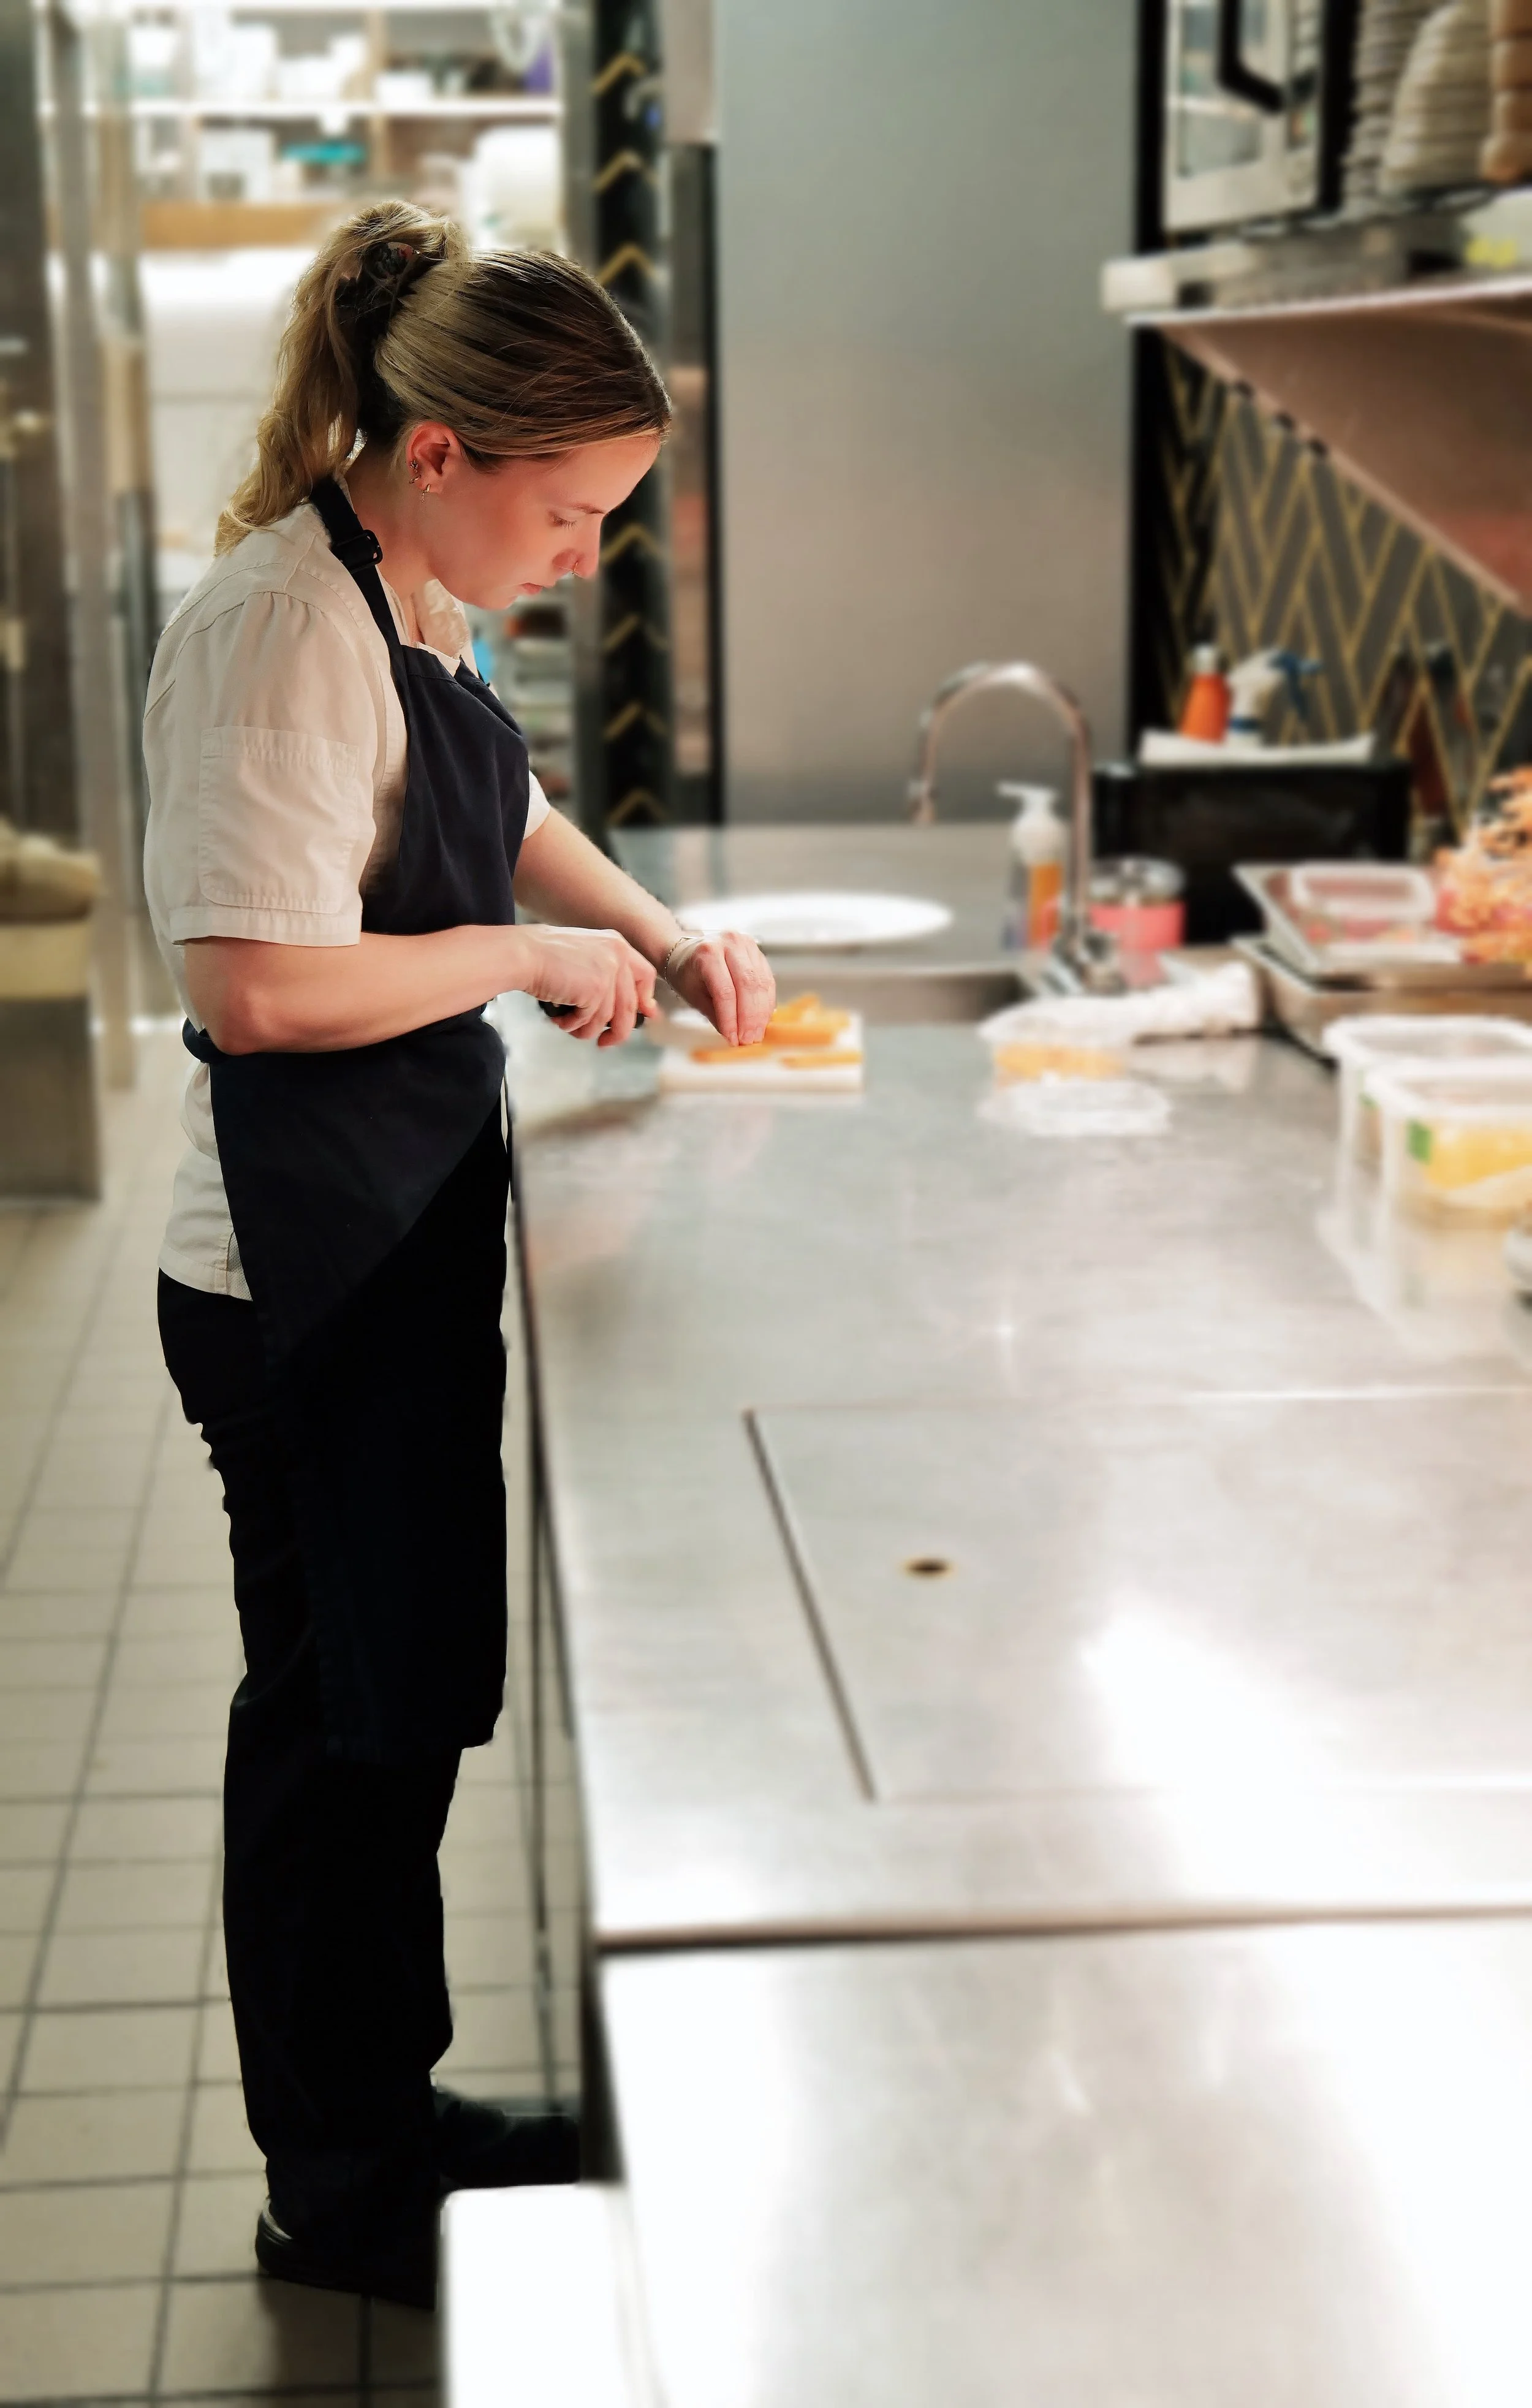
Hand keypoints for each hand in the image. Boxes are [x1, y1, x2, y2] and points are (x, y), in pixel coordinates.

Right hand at [521, 926, 656, 1045]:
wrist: (523, 954)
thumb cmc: (545, 956)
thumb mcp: (585, 956)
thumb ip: (608, 974)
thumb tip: (635, 1007)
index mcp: (617, 944)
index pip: (645, 975)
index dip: (645, 998)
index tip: (644, 1015)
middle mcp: (617, 956)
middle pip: (630, 1005)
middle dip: (618, 1030)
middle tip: (605, 1042)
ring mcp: (608, 972)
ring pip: (608, 1018)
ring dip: (587, 1030)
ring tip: (569, 1027)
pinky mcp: (595, 990)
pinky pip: (590, 1021)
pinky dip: (573, 1025)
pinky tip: (560, 1019)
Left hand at [661, 930, 775, 1045]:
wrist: (685, 951)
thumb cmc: (686, 973)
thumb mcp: (693, 995)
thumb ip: (714, 1014)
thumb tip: (733, 1035)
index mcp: (708, 953)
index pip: (725, 991)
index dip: (731, 1018)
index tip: (733, 1038)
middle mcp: (729, 943)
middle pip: (747, 985)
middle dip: (750, 1018)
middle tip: (748, 1039)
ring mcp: (746, 945)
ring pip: (761, 983)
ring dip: (761, 1012)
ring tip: (756, 1033)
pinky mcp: (757, 951)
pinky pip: (767, 979)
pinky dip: (766, 1002)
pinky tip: (762, 1018)